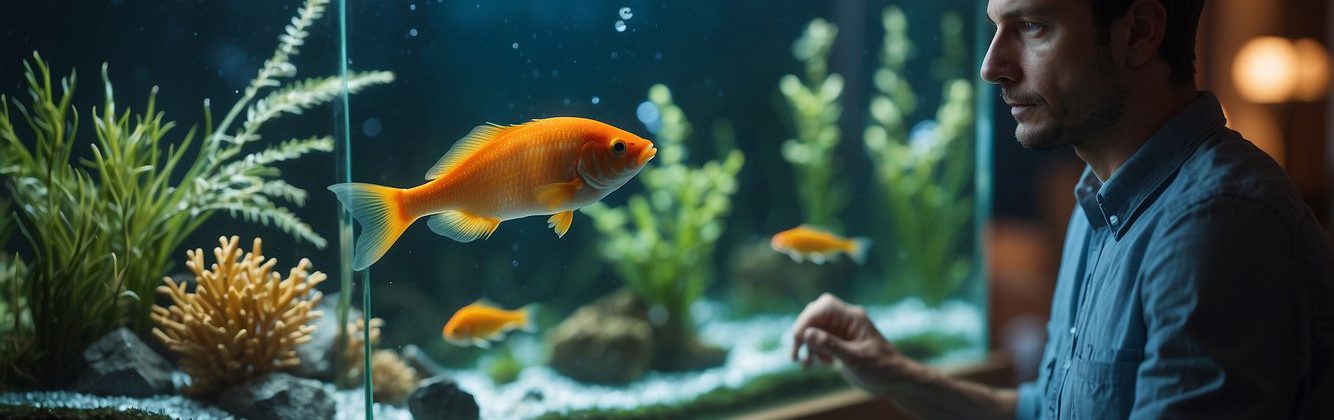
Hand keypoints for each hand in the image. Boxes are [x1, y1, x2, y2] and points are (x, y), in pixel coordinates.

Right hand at [791, 293, 911, 395]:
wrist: (895, 381)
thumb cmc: (881, 369)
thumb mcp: (855, 359)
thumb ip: (831, 345)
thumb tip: (806, 333)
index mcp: (853, 318)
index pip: (824, 307)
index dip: (807, 320)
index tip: (799, 340)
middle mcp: (846, 320)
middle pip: (816, 315)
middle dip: (804, 332)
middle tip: (797, 354)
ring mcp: (843, 330)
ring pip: (815, 328)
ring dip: (807, 344)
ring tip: (807, 364)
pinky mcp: (840, 341)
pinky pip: (820, 339)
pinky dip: (814, 350)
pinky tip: (820, 364)